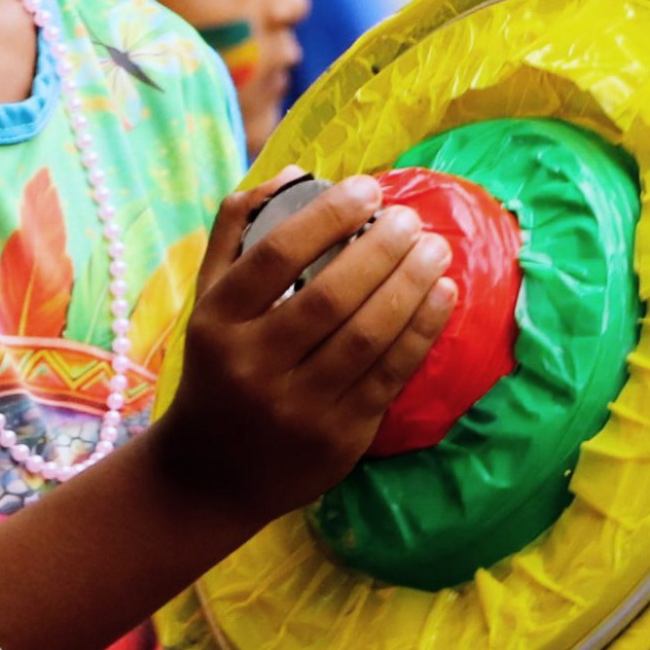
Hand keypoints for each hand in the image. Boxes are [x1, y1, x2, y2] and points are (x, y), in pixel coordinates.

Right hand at [148, 175, 457, 525]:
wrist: (209, 475)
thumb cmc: (217, 367)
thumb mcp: (207, 299)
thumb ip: (239, 229)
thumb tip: (297, 173)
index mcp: (215, 322)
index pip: (276, 255)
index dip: (328, 215)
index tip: (368, 189)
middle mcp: (253, 366)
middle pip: (330, 295)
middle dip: (383, 249)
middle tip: (412, 219)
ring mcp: (297, 407)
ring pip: (368, 336)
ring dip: (411, 285)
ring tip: (436, 249)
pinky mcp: (338, 438)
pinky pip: (390, 375)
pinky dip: (423, 330)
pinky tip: (442, 295)